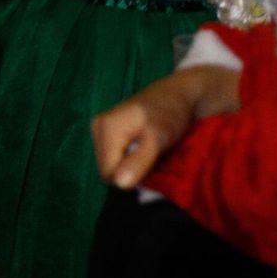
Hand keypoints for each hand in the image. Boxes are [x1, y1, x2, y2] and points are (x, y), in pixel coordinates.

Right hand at [91, 66, 240, 188]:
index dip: (132, 175)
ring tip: (150, 151)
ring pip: (112, 166)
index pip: (109, 173)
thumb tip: (120, 183)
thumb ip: (139, 161)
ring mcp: (101, 129)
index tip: (152, 163)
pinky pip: (115, 158)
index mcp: (106, 128)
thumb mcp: (158, 138)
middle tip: (153, 156)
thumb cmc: (171, 113)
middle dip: (131, 171)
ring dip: (132, 166)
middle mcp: (98, 127)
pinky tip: (144, 148)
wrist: (178, 94)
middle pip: (108, 171)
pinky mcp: (107, 133)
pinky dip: (131, 159)